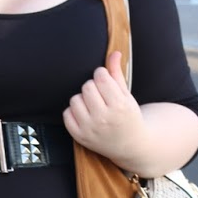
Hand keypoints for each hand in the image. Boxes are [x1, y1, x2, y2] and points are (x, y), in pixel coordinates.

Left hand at [62, 50, 146, 166]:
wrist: (131, 145)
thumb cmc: (128, 116)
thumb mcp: (127, 95)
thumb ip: (117, 73)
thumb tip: (114, 52)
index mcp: (119, 106)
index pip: (100, 77)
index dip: (101, 75)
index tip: (105, 81)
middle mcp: (104, 118)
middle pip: (87, 86)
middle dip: (93, 86)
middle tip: (100, 95)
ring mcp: (90, 129)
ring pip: (75, 99)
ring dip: (82, 98)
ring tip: (93, 105)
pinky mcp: (80, 137)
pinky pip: (67, 114)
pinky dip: (73, 111)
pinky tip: (85, 114)